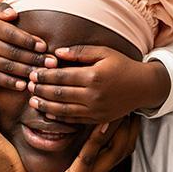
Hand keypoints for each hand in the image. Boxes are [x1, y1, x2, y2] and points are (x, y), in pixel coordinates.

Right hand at [0, 3, 52, 90]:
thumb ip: (1, 8)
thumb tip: (13, 14)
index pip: (12, 34)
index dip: (29, 41)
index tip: (44, 46)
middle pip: (12, 52)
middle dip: (34, 58)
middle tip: (52, 63)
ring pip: (6, 66)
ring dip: (26, 72)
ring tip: (43, 75)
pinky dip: (9, 83)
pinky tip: (24, 86)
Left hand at [27, 46, 169, 123]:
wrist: (143, 86)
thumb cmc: (122, 65)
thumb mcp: (104, 52)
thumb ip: (80, 51)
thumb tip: (57, 52)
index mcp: (94, 76)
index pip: (62, 76)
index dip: (45, 76)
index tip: (34, 73)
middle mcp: (94, 95)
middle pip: (60, 93)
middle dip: (42, 90)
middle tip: (29, 86)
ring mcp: (95, 109)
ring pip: (64, 110)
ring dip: (46, 105)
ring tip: (33, 101)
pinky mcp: (97, 119)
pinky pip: (74, 120)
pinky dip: (59, 117)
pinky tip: (48, 112)